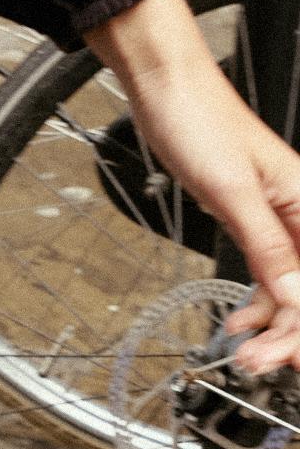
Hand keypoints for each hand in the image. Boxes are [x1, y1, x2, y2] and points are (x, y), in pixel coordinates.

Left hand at [87, 0, 299, 373]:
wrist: (162, 87)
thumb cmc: (197, 119)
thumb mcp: (232, 191)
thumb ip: (269, 248)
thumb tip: (296, 299)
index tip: (293, 360)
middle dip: (289, 332)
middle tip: (256, 362)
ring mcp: (276, 217)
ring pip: (289, 287)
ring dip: (271, 323)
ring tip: (243, 351)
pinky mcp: (249, 218)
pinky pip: (266, 271)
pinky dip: (256, 300)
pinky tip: (237, 321)